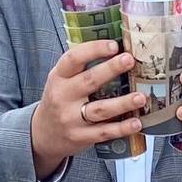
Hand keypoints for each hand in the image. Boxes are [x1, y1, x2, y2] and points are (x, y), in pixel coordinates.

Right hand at [30, 42, 145, 176]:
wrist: (41, 134)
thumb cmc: (58, 101)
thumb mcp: (60, 80)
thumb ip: (80, 67)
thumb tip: (115, 48)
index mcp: (58, 77)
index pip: (73, 59)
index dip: (93, 50)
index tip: (113, 45)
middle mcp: (63, 96)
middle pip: (89, 81)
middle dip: (110, 69)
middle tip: (129, 60)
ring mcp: (71, 118)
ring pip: (100, 109)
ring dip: (122, 103)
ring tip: (140, 97)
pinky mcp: (80, 137)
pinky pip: (104, 132)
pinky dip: (121, 128)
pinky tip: (136, 123)